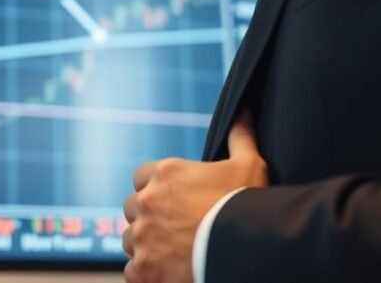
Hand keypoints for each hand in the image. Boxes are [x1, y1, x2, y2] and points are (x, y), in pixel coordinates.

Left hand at [122, 112, 268, 282]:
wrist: (245, 250)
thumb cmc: (246, 207)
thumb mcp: (250, 166)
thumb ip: (241, 138)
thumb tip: (244, 113)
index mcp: (165, 174)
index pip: (142, 178)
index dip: (155, 189)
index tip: (173, 201)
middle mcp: (147, 203)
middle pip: (133, 209)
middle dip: (148, 218)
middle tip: (174, 230)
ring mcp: (142, 237)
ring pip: (130, 240)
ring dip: (146, 246)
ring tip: (173, 253)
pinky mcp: (142, 268)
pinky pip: (132, 270)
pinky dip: (146, 273)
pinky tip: (168, 273)